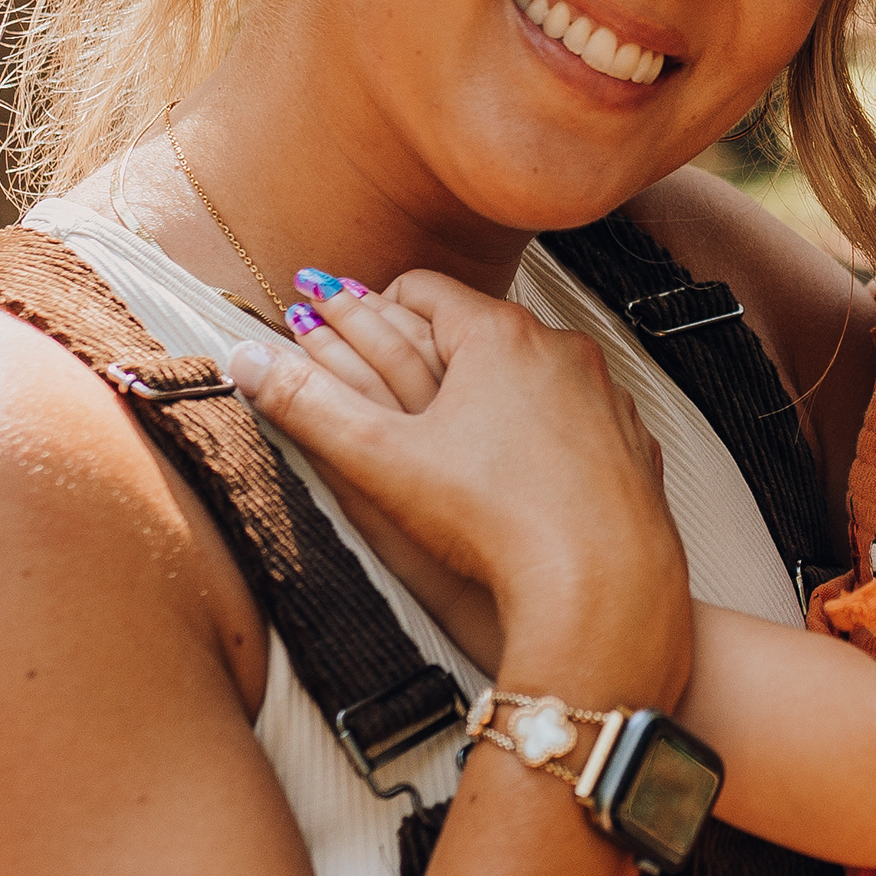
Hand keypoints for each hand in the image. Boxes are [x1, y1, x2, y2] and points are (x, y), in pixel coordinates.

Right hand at [228, 272, 690, 710]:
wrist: (603, 586)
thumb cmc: (494, 520)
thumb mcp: (381, 461)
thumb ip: (306, 405)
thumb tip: (243, 361)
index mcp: (497, 335)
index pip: (420, 289)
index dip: (372, 308)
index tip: (346, 334)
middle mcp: (559, 348)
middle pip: (477, 325)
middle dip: (426, 345)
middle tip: (385, 371)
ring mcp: (604, 394)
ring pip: (532, 369)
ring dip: (490, 385)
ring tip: (452, 425)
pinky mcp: (632, 441)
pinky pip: (576, 416)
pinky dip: (543, 430)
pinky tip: (520, 471)